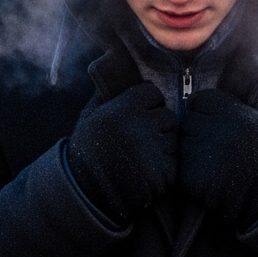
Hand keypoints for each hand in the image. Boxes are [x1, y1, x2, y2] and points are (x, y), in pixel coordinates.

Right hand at [67, 83, 177, 224]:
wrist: (84, 193)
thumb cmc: (87, 151)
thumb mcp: (90, 117)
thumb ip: (108, 93)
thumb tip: (114, 63)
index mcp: (122, 107)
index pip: (152, 92)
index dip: (147, 104)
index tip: (136, 117)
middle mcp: (139, 125)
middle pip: (167, 116)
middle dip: (157, 127)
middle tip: (138, 142)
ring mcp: (151, 150)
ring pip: (173, 140)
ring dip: (162, 149)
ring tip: (139, 160)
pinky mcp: (161, 174)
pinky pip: (173, 164)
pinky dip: (163, 170)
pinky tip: (143, 174)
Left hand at [179, 89, 257, 229]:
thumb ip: (247, 95)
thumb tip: (245, 61)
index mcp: (238, 113)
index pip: (200, 100)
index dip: (204, 112)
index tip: (214, 126)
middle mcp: (222, 129)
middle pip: (187, 121)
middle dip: (195, 133)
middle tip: (212, 149)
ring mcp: (209, 153)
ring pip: (181, 144)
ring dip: (189, 154)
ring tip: (211, 165)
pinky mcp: (198, 177)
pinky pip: (180, 169)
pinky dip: (187, 176)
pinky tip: (206, 181)